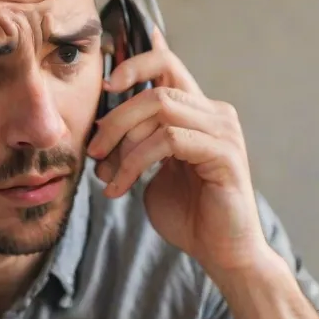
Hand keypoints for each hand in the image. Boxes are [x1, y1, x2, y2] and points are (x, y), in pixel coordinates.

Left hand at [87, 28, 269, 277]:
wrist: (222, 254)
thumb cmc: (189, 216)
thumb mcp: (152, 173)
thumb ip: (135, 146)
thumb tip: (100, 130)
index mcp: (199, 113)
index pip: (168, 64)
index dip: (135, 65)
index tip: (106, 86)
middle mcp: (215, 114)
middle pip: (156, 89)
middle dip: (115, 119)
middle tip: (94, 151)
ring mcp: (223, 131)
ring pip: (161, 108)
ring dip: (124, 142)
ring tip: (106, 174)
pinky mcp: (224, 153)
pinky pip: (170, 140)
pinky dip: (136, 162)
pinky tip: (121, 188)